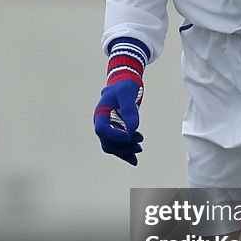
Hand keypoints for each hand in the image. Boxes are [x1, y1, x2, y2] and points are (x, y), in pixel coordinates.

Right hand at [93, 38, 148, 164]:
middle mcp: (101, 122)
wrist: (125, 83)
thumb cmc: (125, 85)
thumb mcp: (127, 93)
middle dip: (123, 145)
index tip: (130, 136)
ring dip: (125, 150)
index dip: (115, 136)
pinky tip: (134, 158)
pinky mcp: (115, 131)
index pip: (102, 130)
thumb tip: (132, 130)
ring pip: (112, 147)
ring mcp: (107, 128)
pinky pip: (116, 146)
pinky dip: (125, 152)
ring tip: (140, 147)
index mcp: (100, 113)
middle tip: (140, 140)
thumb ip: (129, 110)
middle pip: (107, 142)